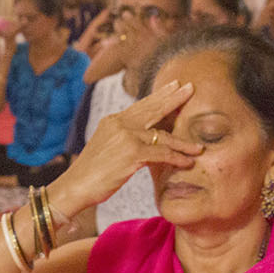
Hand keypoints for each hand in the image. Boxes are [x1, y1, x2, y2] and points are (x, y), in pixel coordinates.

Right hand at [49, 79, 201, 216]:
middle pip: (153, 109)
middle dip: (174, 98)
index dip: (159, 96)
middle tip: (191, 88)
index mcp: (113, 121)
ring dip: (183, 144)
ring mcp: (126, 137)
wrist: (75, 186)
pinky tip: (188, 162)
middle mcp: (120, 124)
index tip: (173, 86)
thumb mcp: (105, 148)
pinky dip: (176, 159)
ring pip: (162, 136)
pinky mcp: (132, 154)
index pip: (141, 106)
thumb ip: (120, 139)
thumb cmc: (90, 173)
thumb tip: (135, 142)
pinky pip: (162, 154)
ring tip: (198, 147)